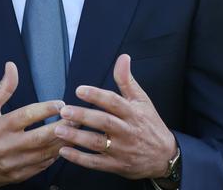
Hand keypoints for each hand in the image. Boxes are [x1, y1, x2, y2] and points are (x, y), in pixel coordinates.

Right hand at [0, 62, 69, 186]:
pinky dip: (54, 156)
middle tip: (77, 117)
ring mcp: (13, 164)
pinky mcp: (17, 176)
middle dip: (62, 127)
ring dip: (63, 142)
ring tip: (77, 131)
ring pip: (44, 154)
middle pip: (40, 138)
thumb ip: (3, 88)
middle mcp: (6, 147)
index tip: (60, 103)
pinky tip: (63, 146)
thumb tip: (12, 66)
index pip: (27, 116)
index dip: (46, 109)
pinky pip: (41, 166)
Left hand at [54, 54, 176, 179]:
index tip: (79, 90)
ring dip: (77, 137)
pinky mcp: (116, 165)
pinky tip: (64, 151)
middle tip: (64, 111)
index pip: (114, 102)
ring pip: (97, 143)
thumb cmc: (149, 124)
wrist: (164, 156)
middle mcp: (127, 131)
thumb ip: (127, 80)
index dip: (96, 95)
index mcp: (133, 113)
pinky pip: (95, 163)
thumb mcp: (142, 100)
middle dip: (83, 116)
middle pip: (104, 123)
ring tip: (59, 130)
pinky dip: (79, 158)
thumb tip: (123, 57)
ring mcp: (121, 150)